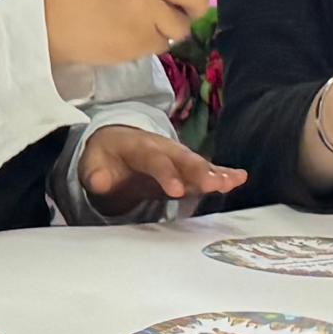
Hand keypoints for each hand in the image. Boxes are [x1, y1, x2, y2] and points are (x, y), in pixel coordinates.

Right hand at [42, 0, 210, 68]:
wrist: (51, 21)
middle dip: (194, 7)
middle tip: (177, 13)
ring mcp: (146, 8)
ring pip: (183, 24)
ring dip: (169, 29)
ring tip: (143, 25)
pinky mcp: (142, 37)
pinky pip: (164, 44)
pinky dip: (151, 44)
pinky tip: (130, 35)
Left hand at [79, 124, 246, 216]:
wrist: (114, 142)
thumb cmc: (104, 156)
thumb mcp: (92, 162)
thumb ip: (95, 173)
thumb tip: (100, 182)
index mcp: (140, 147)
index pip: (155, 161)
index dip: (166, 174)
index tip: (176, 191)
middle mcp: (164, 149)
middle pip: (183, 159)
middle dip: (199, 171)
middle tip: (215, 185)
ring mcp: (177, 158)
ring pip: (198, 164)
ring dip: (216, 173)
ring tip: (234, 182)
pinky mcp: (185, 169)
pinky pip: (205, 170)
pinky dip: (222, 173)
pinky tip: (240, 178)